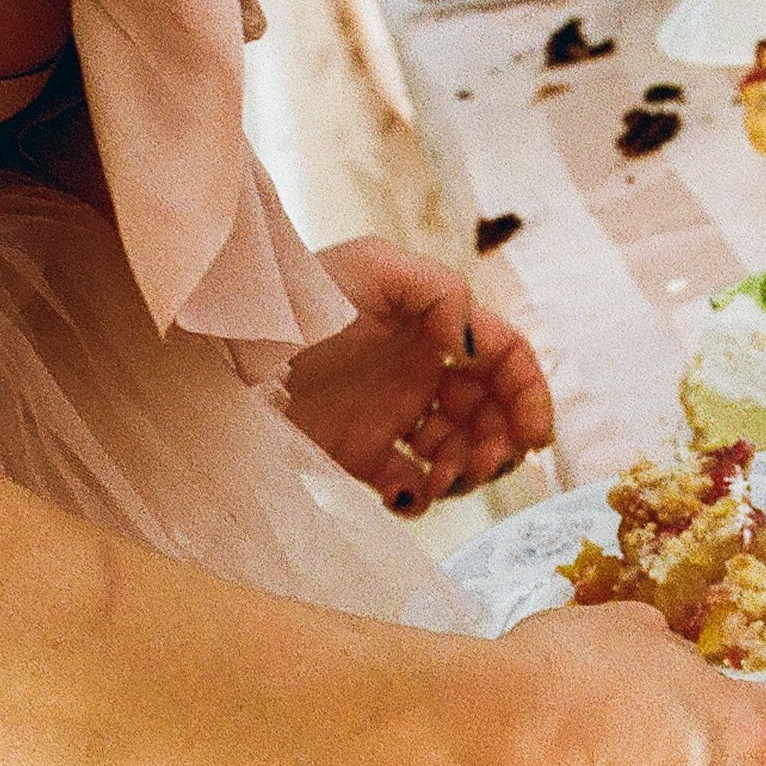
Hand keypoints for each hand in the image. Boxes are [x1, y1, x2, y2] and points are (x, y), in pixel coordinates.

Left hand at [285, 238, 553, 511]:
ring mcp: (390, 415)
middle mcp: (418, 371)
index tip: (535, 436)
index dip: (530, 394)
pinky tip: (405, 493)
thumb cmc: (297, 294)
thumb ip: (441, 295)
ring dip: (465, 472)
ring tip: (440, 479)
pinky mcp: (358, 455)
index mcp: (432, 326)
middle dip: (501, 442)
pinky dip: (418, 498)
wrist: (229, 345)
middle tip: (483, 464)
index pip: (504, 358)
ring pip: (456, 453)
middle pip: (490, 413)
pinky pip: (407, 485)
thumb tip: (476, 350)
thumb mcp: (373, 267)